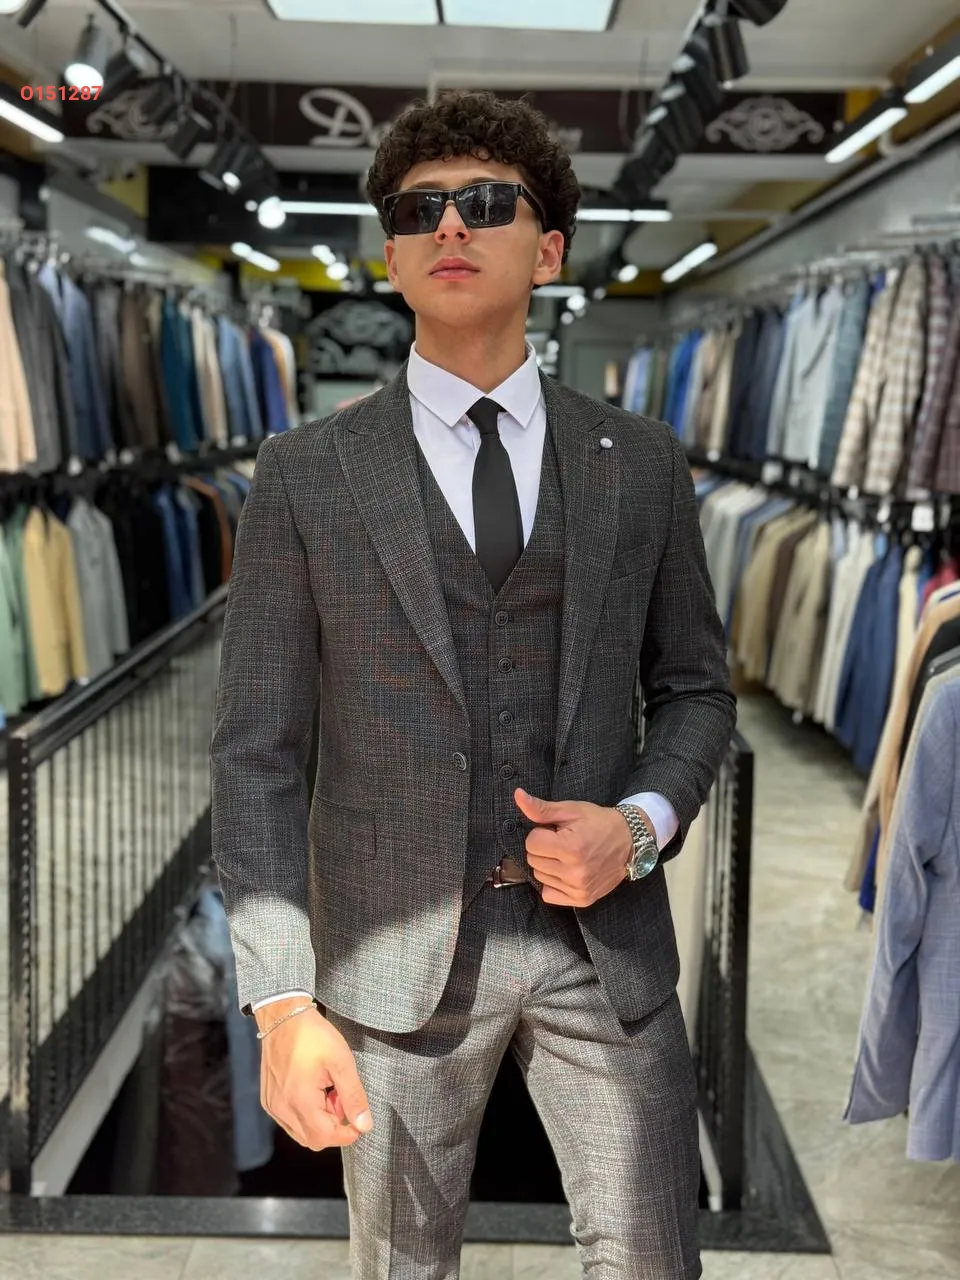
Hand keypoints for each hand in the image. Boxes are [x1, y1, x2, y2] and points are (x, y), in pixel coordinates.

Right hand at [255, 998, 373, 1150]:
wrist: (284, 1017)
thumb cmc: (312, 1036)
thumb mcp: (342, 1062)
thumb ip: (354, 1096)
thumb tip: (365, 1125)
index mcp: (300, 1100)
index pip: (326, 1137)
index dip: (347, 1134)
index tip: (358, 1123)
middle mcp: (282, 1108)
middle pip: (313, 1140)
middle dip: (333, 1126)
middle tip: (341, 1099)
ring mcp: (273, 1105)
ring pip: (301, 1133)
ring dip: (319, 1121)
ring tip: (327, 1092)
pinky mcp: (268, 1100)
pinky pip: (289, 1122)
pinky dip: (305, 1115)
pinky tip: (313, 1091)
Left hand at [513, 788, 650, 907]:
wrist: (630, 841)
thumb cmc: (599, 822)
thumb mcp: (571, 810)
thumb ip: (541, 808)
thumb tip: (518, 796)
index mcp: (570, 848)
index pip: (531, 843)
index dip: (542, 833)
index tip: (557, 831)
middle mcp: (574, 872)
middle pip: (533, 860)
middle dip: (544, 848)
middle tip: (564, 842)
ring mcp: (578, 888)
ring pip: (539, 876)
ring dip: (548, 865)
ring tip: (568, 856)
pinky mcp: (582, 900)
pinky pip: (549, 894)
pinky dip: (553, 883)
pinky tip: (567, 871)